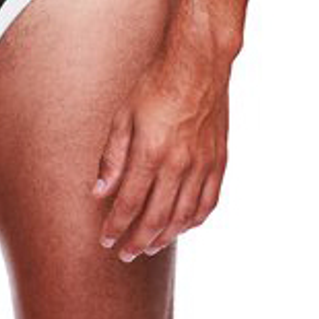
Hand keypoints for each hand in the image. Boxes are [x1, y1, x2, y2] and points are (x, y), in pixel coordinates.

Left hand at [93, 44, 228, 261]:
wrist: (198, 64)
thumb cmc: (155, 85)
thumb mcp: (123, 115)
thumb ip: (112, 157)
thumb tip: (99, 192)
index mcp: (150, 152)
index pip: (129, 203)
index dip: (116, 225)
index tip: (105, 239)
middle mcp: (179, 164)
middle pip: (155, 217)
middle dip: (137, 241)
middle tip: (124, 254)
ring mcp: (202, 165)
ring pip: (183, 216)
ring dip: (164, 236)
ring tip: (149, 246)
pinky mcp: (219, 161)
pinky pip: (208, 203)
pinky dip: (194, 221)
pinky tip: (181, 227)